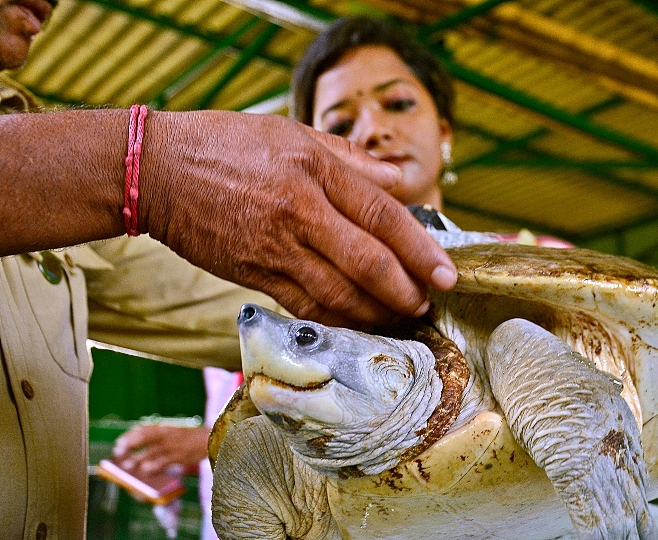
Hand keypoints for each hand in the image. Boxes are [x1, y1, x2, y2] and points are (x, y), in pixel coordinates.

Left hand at [113, 425, 210, 473]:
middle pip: (144, 436)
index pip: (142, 429)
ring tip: (127, 465)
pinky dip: (153, 466)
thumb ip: (157, 439)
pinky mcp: (179, 455)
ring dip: (137, 458)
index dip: (129, 436)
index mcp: (164, 428)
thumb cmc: (188, 439)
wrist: (210, 440)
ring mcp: (173, 445)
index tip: (119, 444)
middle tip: (118, 453)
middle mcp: (167, 434)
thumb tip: (136, 450)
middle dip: (130, 444)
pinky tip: (146, 471)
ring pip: (151, 451)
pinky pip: (163, 461)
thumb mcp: (172, 434)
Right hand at [142, 112, 456, 326]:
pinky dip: (338, 320)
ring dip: (378, 313)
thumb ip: (350, 158)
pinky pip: (305, 306)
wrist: (155, 172)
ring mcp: (275, 249)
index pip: (383, 217)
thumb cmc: (225, 144)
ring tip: (403, 318)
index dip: (421, 250)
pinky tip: (359, 325)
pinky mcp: (254, 276)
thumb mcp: (291, 132)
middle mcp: (300, 213)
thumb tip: (398, 178)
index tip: (447, 273)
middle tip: (430, 303)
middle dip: (407, 290)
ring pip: (339, 295)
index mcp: (314, 171)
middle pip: (368, 264)